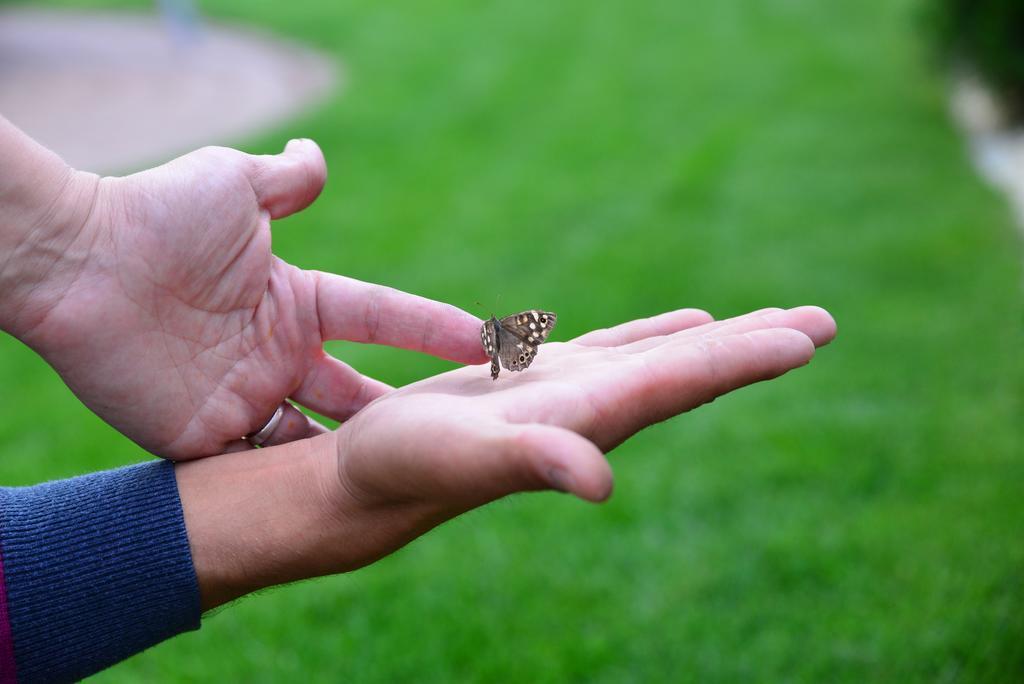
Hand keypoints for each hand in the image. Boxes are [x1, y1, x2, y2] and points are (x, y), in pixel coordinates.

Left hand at [4, 138, 485, 458]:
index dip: (433, 329)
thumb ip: (285, 180)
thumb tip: (315, 158)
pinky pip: (261, 470)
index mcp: (293, 301)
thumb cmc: (156, 215)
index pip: (380, 317)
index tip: (491, 342)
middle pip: (358, 394)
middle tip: (465, 436)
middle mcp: (277, 354)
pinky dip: (295, 487)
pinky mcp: (205, 438)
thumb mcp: (234, 181)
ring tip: (412, 484)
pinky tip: (342, 503)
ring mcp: (244, 398)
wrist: (79, 263)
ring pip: (316, 441)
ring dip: (355, 461)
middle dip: (407, 416)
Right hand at [177, 305, 836, 608]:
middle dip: (756, 343)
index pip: (683, 380)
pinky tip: (689, 324)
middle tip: (822, 322)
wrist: (373, 478)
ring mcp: (575, 393)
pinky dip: (660, 333)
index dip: (743, 358)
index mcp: (591, 418)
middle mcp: (596, 408)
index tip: (806, 337)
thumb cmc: (408, 468)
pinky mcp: (545, 381)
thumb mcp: (467, 457)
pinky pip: (618, 347)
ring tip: (778, 323)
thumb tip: (602, 482)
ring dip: (722, 338)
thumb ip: (537, 461)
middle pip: (691, 367)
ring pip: (664, 355)